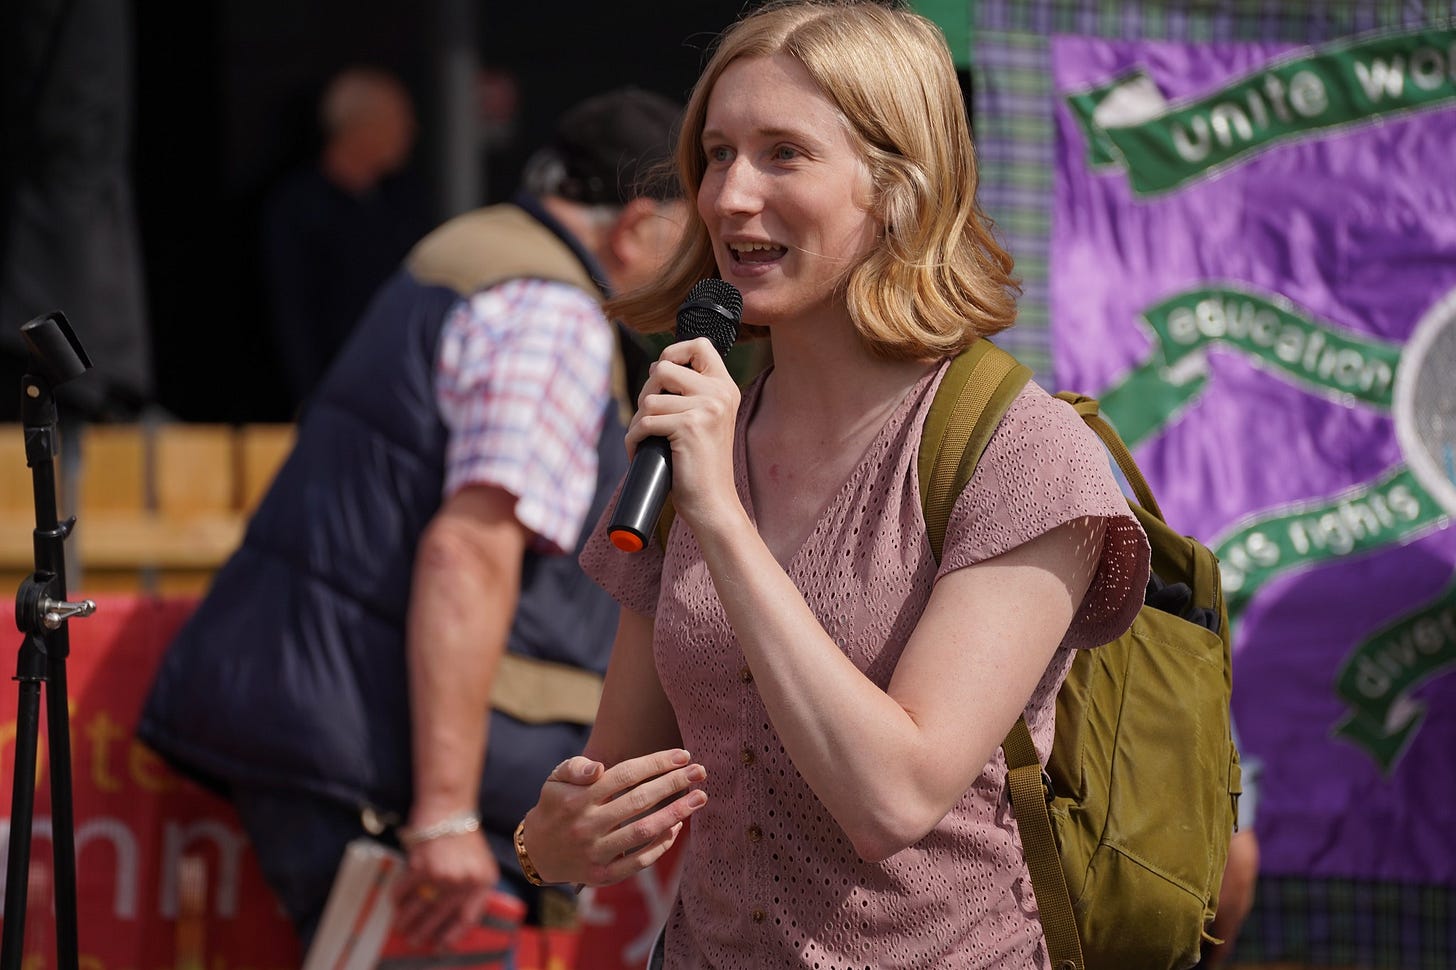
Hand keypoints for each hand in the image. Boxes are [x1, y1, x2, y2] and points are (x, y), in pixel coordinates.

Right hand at [392, 828, 499, 949]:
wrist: (448, 806)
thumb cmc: (461, 833)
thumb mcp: (478, 861)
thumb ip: (471, 885)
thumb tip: (451, 916)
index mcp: (484, 881)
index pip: (469, 917)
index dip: (453, 934)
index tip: (440, 945)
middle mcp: (466, 881)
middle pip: (442, 916)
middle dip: (425, 930)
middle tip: (414, 939)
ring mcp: (444, 875)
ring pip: (421, 906)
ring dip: (407, 919)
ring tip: (401, 926)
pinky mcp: (423, 867)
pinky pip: (406, 890)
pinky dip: (398, 897)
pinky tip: (394, 901)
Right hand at [523, 749, 707, 886]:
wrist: (537, 853)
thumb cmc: (554, 807)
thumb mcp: (554, 780)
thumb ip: (575, 767)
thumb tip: (599, 768)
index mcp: (578, 799)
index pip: (625, 775)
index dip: (656, 764)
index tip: (683, 755)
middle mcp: (587, 825)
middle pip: (639, 801)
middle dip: (674, 783)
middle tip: (701, 772)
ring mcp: (596, 852)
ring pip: (643, 831)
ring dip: (675, 813)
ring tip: (699, 798)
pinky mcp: (603, 875)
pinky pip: (639, 861)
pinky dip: (661, 845)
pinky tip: (677, 827)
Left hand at [627, 338, 740, 527]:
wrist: (713, 502)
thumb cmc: (701, 465)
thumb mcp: (705, 419)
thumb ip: (691, 393)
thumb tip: (656, 368)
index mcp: (725, 387)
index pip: (699, 345)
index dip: (673, 352)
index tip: (662, 375)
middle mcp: (719, 393)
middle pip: (663, 368)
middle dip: (646, 393)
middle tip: (649, 418)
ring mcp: (706, 408)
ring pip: (649, 399)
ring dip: (637, 421)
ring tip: (646, 439)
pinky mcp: (689, 426)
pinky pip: (644, 422)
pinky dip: (634, 439)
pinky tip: (640, 451)